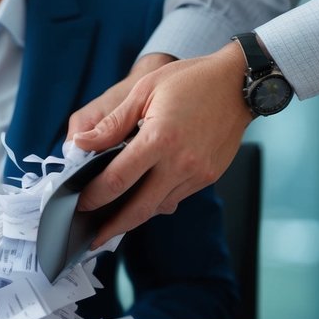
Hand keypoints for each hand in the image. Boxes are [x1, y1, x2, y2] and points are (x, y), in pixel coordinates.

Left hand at [71, 41, 252, 245]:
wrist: (238, 84)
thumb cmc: (190, 81)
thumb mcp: (144, 91)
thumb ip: (112, 124)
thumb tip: (81, 144)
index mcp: (159, 139)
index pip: (118, 180)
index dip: (94, 197)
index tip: (79, 204)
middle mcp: (180, 162)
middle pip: (139, 209)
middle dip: (113, 227)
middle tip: (94, 237)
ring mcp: (198, 173)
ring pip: (159, 207)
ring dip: (135, 215)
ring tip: (114, 217)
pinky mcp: (209, 177)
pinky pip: (177, 198)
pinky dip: (157, 201)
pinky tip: (144, 195)